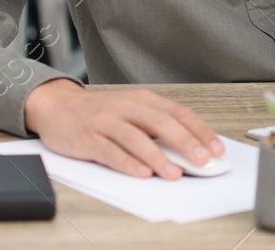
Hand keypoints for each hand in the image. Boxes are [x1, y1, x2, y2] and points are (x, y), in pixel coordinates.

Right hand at [23, 79, 222, 179]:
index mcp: (144, 100)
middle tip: (202, 161)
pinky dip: (127, 163)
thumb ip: (156, 127)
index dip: (200, 131)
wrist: (57, 106)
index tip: (216, 149)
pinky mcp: (87, 137)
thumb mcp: (132, 112)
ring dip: (158, 157)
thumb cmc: (100, 113)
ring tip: (174, 173)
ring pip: (137, 138)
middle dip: (185, 143)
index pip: (179, 113)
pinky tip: (141, 174)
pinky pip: (110, 151)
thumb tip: (191, 150)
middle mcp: (127, 107)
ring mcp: (106, 121)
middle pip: (162, 123)